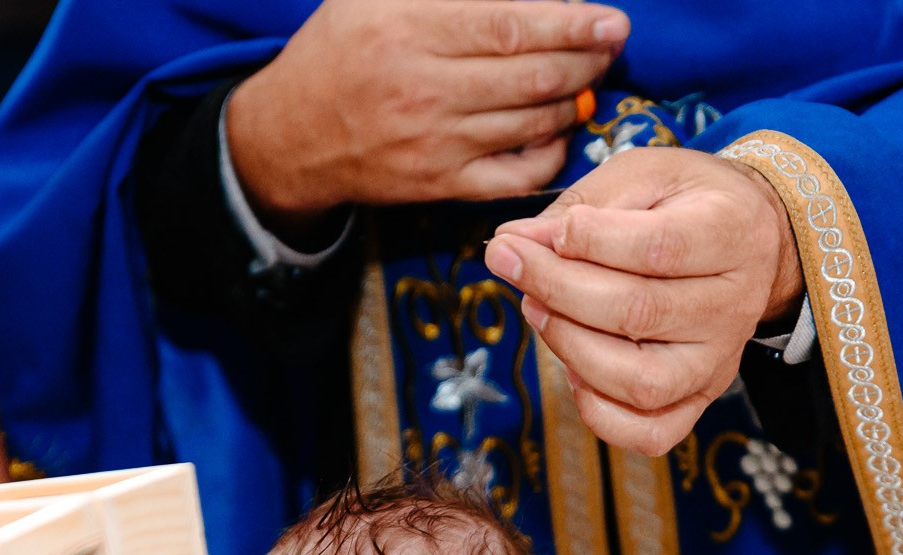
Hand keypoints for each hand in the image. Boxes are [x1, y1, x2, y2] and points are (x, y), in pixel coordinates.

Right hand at [225, 0, 627, 227]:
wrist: (292, 136)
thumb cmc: (340, 51)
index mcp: (410, 31)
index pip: (511, 27)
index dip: (570, 25)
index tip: (610, 22)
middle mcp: (426, 89)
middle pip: (533, 77)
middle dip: (586, 61)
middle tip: (610, 48)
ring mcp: (436, 143)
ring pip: (532, 124)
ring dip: (573, 102)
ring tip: (587, 81)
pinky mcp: (441, 184)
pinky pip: (517, 175)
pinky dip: (550, 154)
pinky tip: (557, 131)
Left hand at [484, 147, 804, 456]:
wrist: (748, 239)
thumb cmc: (687, 202)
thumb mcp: (644, 174)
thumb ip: (582, 206)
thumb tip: (516, 241)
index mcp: (730, 232)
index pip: (659, 247)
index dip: (588, 241)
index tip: (539, 231)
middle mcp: (733, 304)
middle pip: (638, 313)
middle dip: (556, 288)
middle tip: (512, 262)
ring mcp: (718, 359)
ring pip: (641, 381)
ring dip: (570, 348)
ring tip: (538, 309)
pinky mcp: (700, 396)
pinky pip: (652, 432)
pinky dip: (601, 414)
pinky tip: (574, 371)